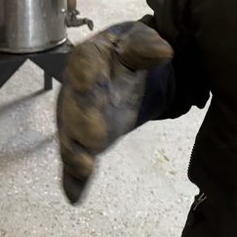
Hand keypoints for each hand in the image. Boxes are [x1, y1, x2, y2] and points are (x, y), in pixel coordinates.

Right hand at [57, 22, 172, 203]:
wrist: (124, 69)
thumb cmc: (129, 51)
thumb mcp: (139, 40)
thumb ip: (146, 47)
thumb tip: (164, 52)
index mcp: (89, 58)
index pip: (84, 61)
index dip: (85, 72)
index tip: (87, 81)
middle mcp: (76, 90)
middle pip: (74, 105)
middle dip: (82, 121)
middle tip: (94, 137)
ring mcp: (77, 117)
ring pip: (71, 136)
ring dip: (75, 153)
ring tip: (82, 168)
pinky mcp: (85, 140)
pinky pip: (75, 159)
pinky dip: (74, 179)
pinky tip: (74, 196)